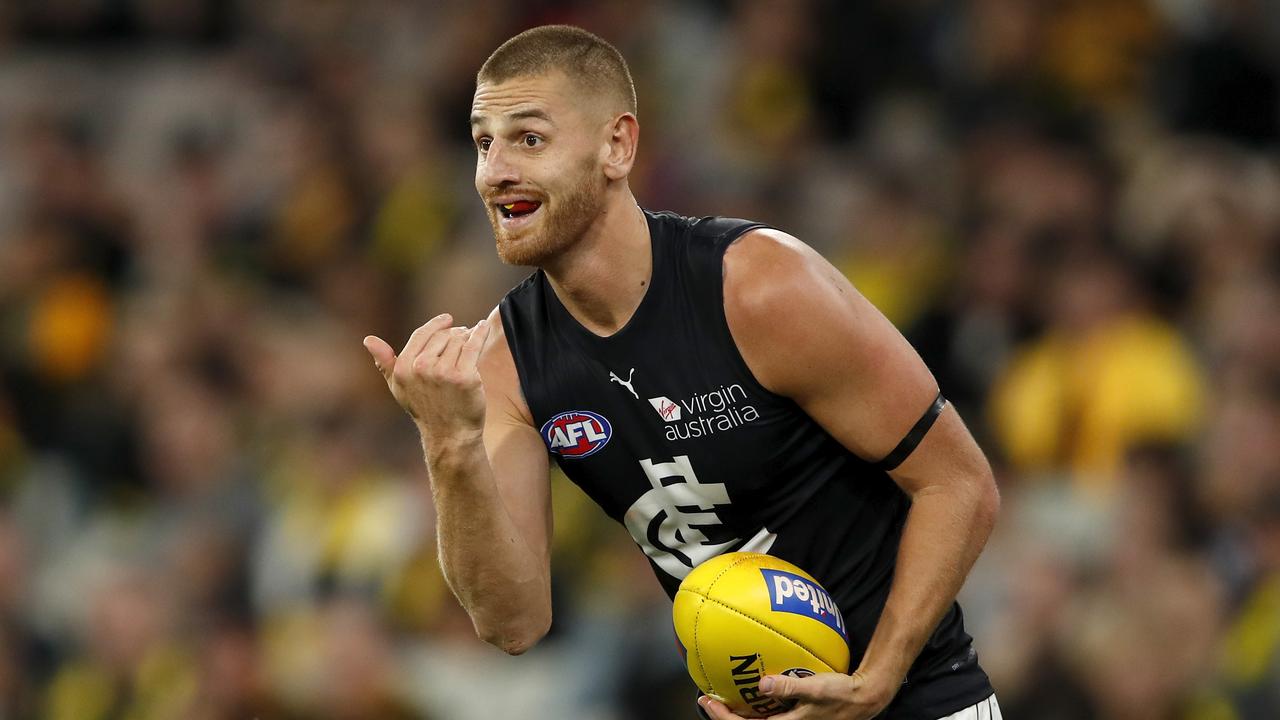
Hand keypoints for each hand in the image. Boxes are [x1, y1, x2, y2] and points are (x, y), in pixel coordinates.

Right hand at [364, 313, 492, 441]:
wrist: (450, 435)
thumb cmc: (425, 409)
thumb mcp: (399, 387)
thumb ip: (385, 362)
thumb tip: (368, 340)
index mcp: (403, 368)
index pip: (422, 334)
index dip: (436, 325)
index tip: (448, 319)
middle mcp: (421, 368)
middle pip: (443, 336)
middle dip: (454, 333)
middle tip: (463, 335)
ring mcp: (444, 372)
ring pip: (459, 340)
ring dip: (468, 336)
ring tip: (471, 339)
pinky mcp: (465, 377)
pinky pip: (473, 346)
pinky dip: (480, 333)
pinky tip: (483, 326)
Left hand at [698, 670, 898, 719]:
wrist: (862, 700)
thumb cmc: (841, 695)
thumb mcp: (816, 689)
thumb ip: (789, 687)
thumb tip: (763, 683)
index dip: (723, 717)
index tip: (708, 701)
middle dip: (724, 715)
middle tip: (706, 699)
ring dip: (737, 711)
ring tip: (722, 696)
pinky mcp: (794, 717)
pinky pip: (767, 714)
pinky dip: (754, 705)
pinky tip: (750, 690)